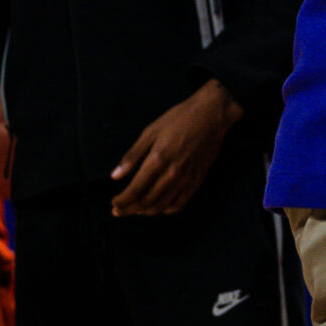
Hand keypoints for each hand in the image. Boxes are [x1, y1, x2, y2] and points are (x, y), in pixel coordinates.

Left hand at [110, 80, 242, 215]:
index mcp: (157, 159)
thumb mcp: (150, 131)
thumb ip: (132, 155)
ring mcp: (187, 177)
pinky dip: (167, 209)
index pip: (134, 190)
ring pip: (162, 205)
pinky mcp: (198, 178)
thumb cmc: (179, 118)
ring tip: (136, 210)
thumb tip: (115, 176)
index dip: (122, 201)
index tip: (113, 203)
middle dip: (129, 209)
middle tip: (119, 211)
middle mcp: (172, 173)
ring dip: (146, 211)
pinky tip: (159, 206)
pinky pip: (181, 202)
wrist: (212, 114)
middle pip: (146, 201)